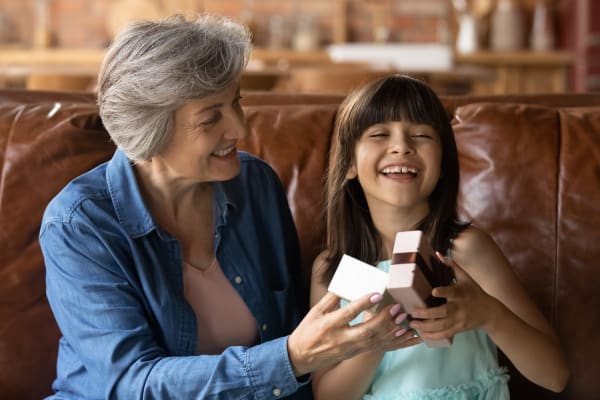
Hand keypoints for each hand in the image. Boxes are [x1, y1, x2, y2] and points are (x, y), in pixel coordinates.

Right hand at [287, 291, 419, 375]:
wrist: (301, 356)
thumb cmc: (307, 331)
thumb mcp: (315, 311)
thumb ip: (332, 298)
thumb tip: (346, 283)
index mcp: (328, 325)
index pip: (348, 313)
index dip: (363, 304)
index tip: (377, 294)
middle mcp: (340, 339)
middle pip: (365, 332)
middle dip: (384, 320)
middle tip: (397, 308)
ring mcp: (348, 349)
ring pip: (373, 342)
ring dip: (390, 331)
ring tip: (403, 319)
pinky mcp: (353, 354)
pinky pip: (373, 348)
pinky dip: (388, 341)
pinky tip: (399, 334)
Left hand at [409, 252, 499, 340]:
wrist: (489, 312)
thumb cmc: (475, 292)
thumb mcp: (466, 277)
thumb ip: (452, 266)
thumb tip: (438, 254)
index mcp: (461, 293)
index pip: (453, 292)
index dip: (444, 292)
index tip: (433, 291)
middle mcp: (460, 307)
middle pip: (444, 312)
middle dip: (427, 314)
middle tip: (413, 312)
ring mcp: (459, 320)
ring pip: (442, 326)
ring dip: (426, 326)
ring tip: (413, 323)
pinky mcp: (458, 329)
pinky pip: (445, 334)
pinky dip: (433, 336)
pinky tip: (422, 334)